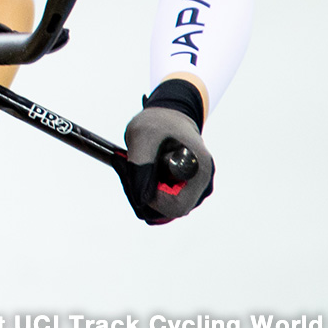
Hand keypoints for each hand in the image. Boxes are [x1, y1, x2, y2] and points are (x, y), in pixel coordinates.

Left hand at [120, 82, 214, 222]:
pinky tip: (140, 169)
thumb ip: (140, 167)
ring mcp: (195, 191)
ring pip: (162, 209)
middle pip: (169, 211)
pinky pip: (161, 202)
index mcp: (200, 171)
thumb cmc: (157, 122)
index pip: (175, 206)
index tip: (131, 173)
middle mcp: (203, 186)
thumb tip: (141, 199)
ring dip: (141, 190)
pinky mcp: (184, 191)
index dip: (150, 198)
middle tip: (125, 165)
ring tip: (133, 161)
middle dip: (142, 193)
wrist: (168, 116)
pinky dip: (145, 189)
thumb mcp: (142, 136)